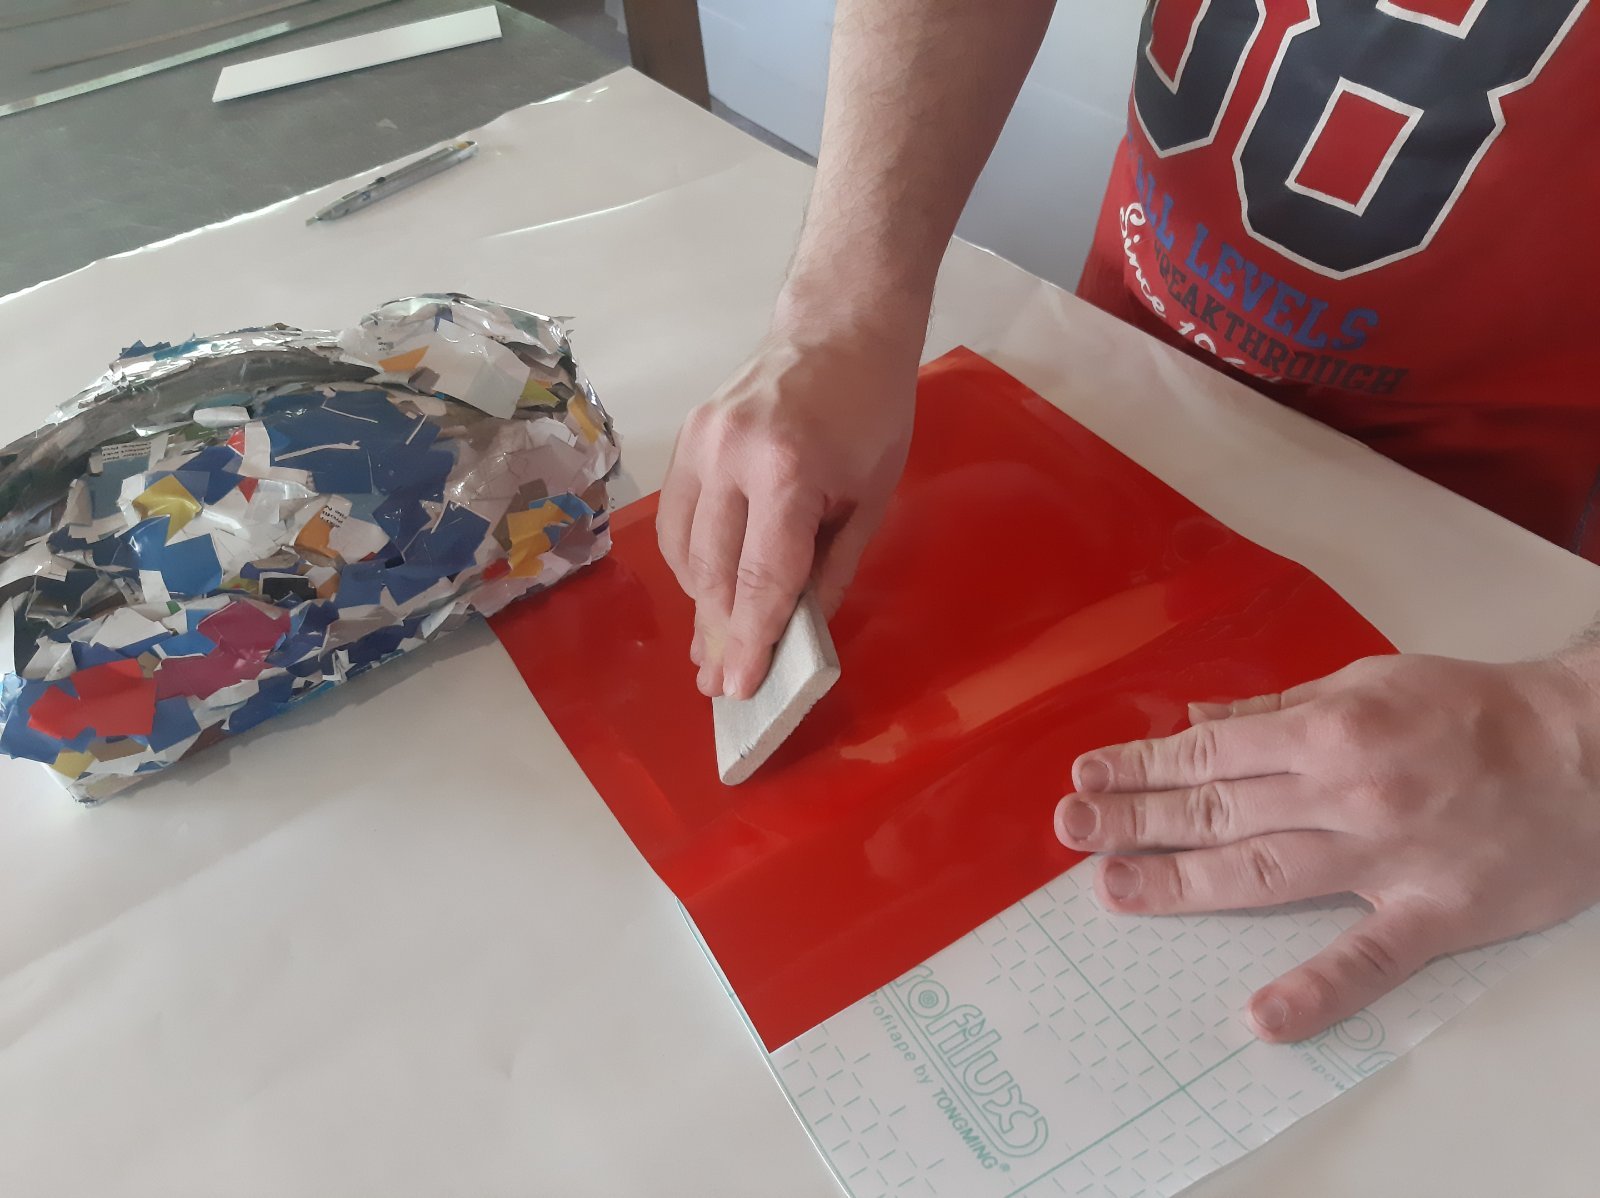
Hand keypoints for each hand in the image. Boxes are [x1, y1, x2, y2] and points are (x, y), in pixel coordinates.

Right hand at [658, 323, 918, 697]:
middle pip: (714, 573)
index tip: (738, 690)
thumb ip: (832, 569)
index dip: (749, 642)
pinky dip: (690, 563)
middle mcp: (728, 456)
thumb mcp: (873, 497)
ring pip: (685, 551)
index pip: (760, 578)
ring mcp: (697, 443)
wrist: (838, 326)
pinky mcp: (683, 437)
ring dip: (700, 605)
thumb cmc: (872, 411)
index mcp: (785, 470)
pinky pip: (675, 519)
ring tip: (712, 649)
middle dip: (718, 636)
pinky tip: (708, 590)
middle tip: (718, 686)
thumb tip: (796, 635)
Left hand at [1053, 653, 1599, 1042]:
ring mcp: (1388, 858)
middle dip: (1137, 819)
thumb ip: (1278, 708)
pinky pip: (1369, 958)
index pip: (1211, 752)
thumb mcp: (1368, 681)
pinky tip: (1261, 1016)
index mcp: (1328, 731)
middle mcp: (1347, 793)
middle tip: (1069, 829)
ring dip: (1183, 883)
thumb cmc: (1472, 710)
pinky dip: (1317, 989)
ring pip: (1266, 874)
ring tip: (1113, 888)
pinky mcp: (1434, 915)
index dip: (1143, 766)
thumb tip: (1200, 722)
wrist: (1587, 752)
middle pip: (1221, 811)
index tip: (1088, 775)